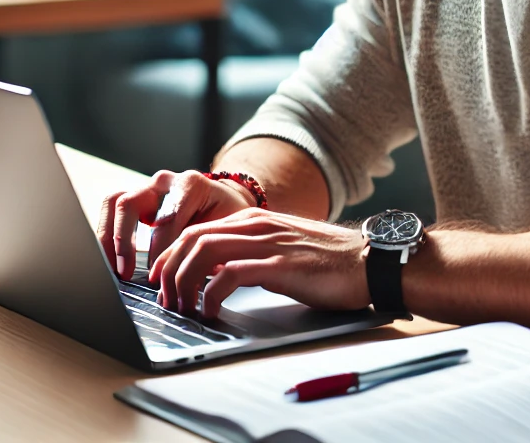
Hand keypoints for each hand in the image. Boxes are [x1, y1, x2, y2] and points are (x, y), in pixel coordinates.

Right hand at [97, 169, 255, 280]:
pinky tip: (111, 262)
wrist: (226, 200)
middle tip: (125, 273)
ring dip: (108, 238)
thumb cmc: (228, 216)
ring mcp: (148, 188)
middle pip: (129, 203)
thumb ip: (211, 246)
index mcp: (190, 185)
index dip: (159, 251)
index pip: (165, 219)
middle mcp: (165, 182)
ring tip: (111, 269)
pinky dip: (107, 236)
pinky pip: (112, 210)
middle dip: (122, 241)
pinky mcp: (138, 199)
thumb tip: (196, 278)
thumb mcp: (228, 228)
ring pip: (114, 203)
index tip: (159, 276)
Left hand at [147, 208, 370, 317]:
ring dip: (183, 282)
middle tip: (164, 298)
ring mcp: (267, 242)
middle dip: (168, 269)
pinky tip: (212, 310)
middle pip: (191, 237)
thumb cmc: (328, 260)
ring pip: (203, 251)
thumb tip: (218, 273)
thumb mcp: (281, 247)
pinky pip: (229, 274)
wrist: (368, 260)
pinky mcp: (279, 265)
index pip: (196, 228)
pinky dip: (211, 293)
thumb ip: (251, 252)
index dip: (170, 255)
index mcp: (254, 219)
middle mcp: (256, 224)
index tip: (161, 280)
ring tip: (183, 307)